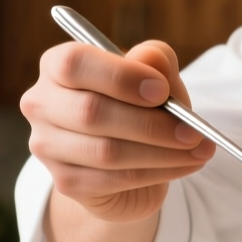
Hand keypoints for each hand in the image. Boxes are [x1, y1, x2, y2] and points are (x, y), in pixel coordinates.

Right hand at [21, 40, 215, 223]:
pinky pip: (115, 179)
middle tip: (194, 131)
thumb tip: (151, 59)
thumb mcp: (154, 77)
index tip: (162, 91)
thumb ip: (155, 61)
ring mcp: (47, 146)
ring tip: (199, 150)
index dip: (120, 76)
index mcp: (57, 65)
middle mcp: (41, 103)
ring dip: (162, 152)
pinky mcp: (65, 181)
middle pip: (91, 112)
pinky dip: (158, 173)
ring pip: (106, 151)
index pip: (75, 63)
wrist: (126, 159)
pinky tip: (185, 165)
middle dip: (151, 123)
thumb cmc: (138, 106)